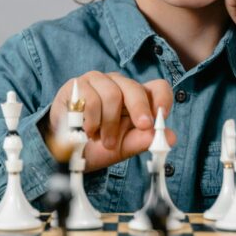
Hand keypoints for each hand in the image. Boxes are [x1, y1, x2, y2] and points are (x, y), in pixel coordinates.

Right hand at [39, 72, 174, 172]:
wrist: (64, 153)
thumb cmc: (97, 146)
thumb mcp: (124, 148)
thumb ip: (144, 141)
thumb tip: (171, 137)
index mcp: (135, 98)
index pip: (157, 87)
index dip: (162, 99)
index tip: (161, 117)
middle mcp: (118, 85)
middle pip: (134, 87)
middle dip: (140, 109)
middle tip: (142, 127)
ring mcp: (97, 82)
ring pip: (112, 94)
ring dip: (109, 124)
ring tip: (104, 140)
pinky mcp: (77, 85)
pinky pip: (90, 98)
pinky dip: (92, 120)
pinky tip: (88, 131)